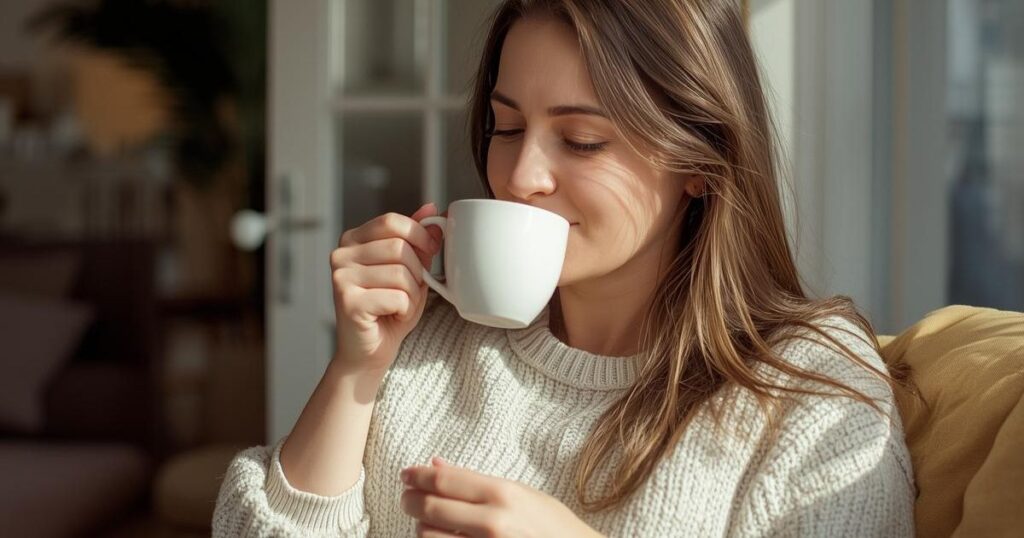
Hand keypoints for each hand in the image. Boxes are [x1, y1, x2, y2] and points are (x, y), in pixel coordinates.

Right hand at [330, 203, 444, 372]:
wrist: (368, 353)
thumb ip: (416, 238)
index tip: (430, 251)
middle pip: (399, 247)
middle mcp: (341, 254)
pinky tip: (391, 316)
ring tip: (398, 306)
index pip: (392, 221)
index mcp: (353, 239)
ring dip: (412, 295)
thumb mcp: (409, 268)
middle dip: (416, 273)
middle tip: (408, 291)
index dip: (419, 235)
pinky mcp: (347, 301)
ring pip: (401, 273)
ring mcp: (341, 277)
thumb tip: (432, 208)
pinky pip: (397, 297)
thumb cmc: (389, 310)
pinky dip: (405, 310)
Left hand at [400, 457, 602, 537]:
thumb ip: (477, 481)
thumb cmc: (554, 527)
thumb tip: (435, 464)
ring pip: (428, 535)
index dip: (417, 476)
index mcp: (503, 494)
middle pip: (430, 506)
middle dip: (410, 499)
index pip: (444, 480)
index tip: (406, 474)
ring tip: (427, 521)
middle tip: (407, 496)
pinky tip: (442, 536)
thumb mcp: (523, 494)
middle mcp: (493, 521)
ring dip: (421, 527)